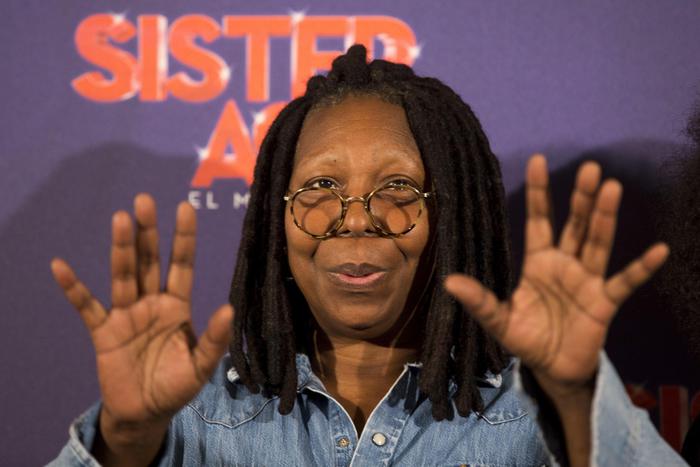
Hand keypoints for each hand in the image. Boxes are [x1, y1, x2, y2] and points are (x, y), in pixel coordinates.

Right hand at [51, 194, 231, 460]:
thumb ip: (214, 339)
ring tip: (119, 219)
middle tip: (144, 201)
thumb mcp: (202, 366)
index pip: (182, 265)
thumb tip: (229, 309)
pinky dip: (74, 288)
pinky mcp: (103, 332)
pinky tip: (61, 266)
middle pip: (149, 261)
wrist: (145, 414)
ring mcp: (126, 314)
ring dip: (120, 249)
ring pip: (123, 276)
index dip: (183, 238)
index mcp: (177, 306)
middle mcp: (152, 303)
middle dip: (147, 233)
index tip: (185, 207)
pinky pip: (87, 307)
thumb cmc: (177, 386)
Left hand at [445, 155, 667, 390]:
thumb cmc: (527, 338)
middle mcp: (565, 264)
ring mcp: (587, 281)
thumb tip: (448, 281)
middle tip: (590, 167)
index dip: (539, 193)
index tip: (538, 160)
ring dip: (605, 218)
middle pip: (575, 225)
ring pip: (598, 243)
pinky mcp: (604, 303)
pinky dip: (641, 268)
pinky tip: (658, 250)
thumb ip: (479, 300)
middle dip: (581, 198)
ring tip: (612, 188)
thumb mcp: (498, 320)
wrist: (552, 369)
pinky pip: (624, 282)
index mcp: (539, 262)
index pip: (539, 221)